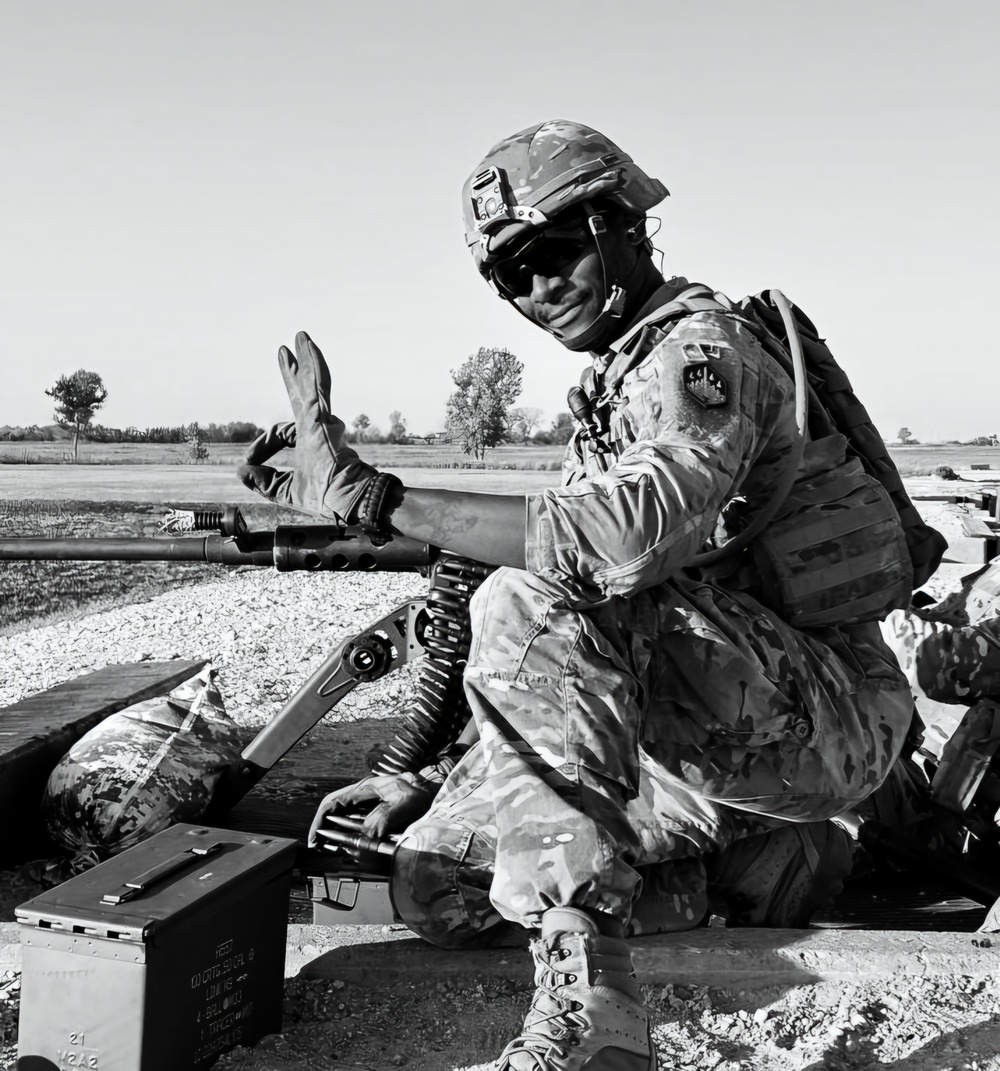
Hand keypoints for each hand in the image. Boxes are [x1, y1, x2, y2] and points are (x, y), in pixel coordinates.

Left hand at [237, 331, 377, 521]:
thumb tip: (240, 471)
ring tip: (299, 337)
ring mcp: (322, 420)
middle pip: (302, 393)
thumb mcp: (284, 490)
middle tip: (285, 350)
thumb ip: (263, 481)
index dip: (262, 445)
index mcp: (310, 443)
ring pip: (312, 383)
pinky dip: (313, 367)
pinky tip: (308, 347)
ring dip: (305, 359)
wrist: (348, 497)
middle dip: (293, 372)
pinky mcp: (323, 416)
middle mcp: (319, 427)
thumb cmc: (326, 496)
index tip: (248, 461)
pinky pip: (318, 386)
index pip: (282, 433)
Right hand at [307, 774, 436, 847]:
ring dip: (342, 838)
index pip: (334, 802)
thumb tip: (365, 834)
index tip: (316, 839)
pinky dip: (357, 841)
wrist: (443, 790)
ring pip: (349, 822)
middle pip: (337, 813)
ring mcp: (374, 806)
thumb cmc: (427, 793)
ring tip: (337, 853)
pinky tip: (358, 851)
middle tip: (323, 851)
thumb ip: (384, 818)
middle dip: (328, 832)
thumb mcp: (406, 804)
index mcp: (367, 788)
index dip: (321, 820)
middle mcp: (367, 796)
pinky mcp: (382, 816)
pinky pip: (363, 829)